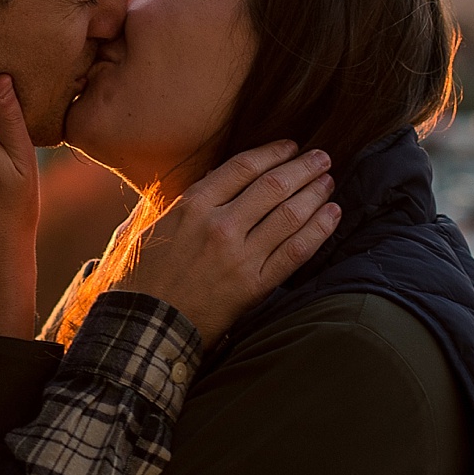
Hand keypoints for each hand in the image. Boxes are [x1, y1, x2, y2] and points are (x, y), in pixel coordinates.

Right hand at [113, 141, 339, 345]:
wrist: (144, 328)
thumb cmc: (140, 279)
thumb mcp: (147, 226)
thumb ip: (180, 203)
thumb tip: (209, 179)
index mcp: (192, 206)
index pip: (244, 167)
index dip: (273, 152)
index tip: (291, 146)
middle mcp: (219, 226)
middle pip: (273, 186)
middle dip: (303, 167)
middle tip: (323, 158)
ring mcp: (239, 257)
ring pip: (290, 215)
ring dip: (315, 193)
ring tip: (329, 181)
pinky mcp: (254, 286)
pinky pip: (296, 252)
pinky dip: (319, 230)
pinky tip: (333, 215)